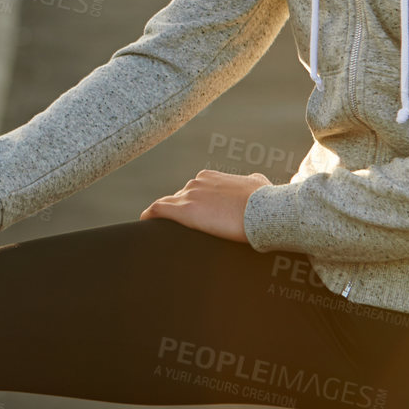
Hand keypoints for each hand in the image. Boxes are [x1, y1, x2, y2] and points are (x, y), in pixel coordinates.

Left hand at [139, 169, 270, 242]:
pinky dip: (150, 215)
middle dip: (180, 213)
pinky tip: (144, 222)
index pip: (191, 192)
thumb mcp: (259, 184)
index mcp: (210, 177)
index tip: (193, 217)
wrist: (264, 210)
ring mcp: (188, 195)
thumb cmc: (264, 199)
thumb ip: (251, 181)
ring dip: (166, 217)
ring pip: (168, 205)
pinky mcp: (184, 210)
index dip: (192, 205)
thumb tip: (254, 181)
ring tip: (162, 231)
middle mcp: (196, 182)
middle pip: (179, 200)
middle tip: (181, 230)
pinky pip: (157, 209)